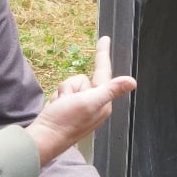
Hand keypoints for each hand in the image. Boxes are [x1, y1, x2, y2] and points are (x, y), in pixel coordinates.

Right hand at [26, 37, 134, 164]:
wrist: (43, 138)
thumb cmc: (65, 121)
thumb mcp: (89, 102)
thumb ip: (110, 90)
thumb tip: (133, 82)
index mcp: (103, 102)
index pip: (104, 72)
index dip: (102, 54)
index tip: (104, 38)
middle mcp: (95, 104)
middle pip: (82, 78)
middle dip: (70, 86)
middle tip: (66, 101)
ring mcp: (81, 106)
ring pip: (71, 84)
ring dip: (62, 93)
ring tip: (60, 106)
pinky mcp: (70, 108)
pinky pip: (63, 92)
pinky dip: (57, 98)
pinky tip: (56, 109)